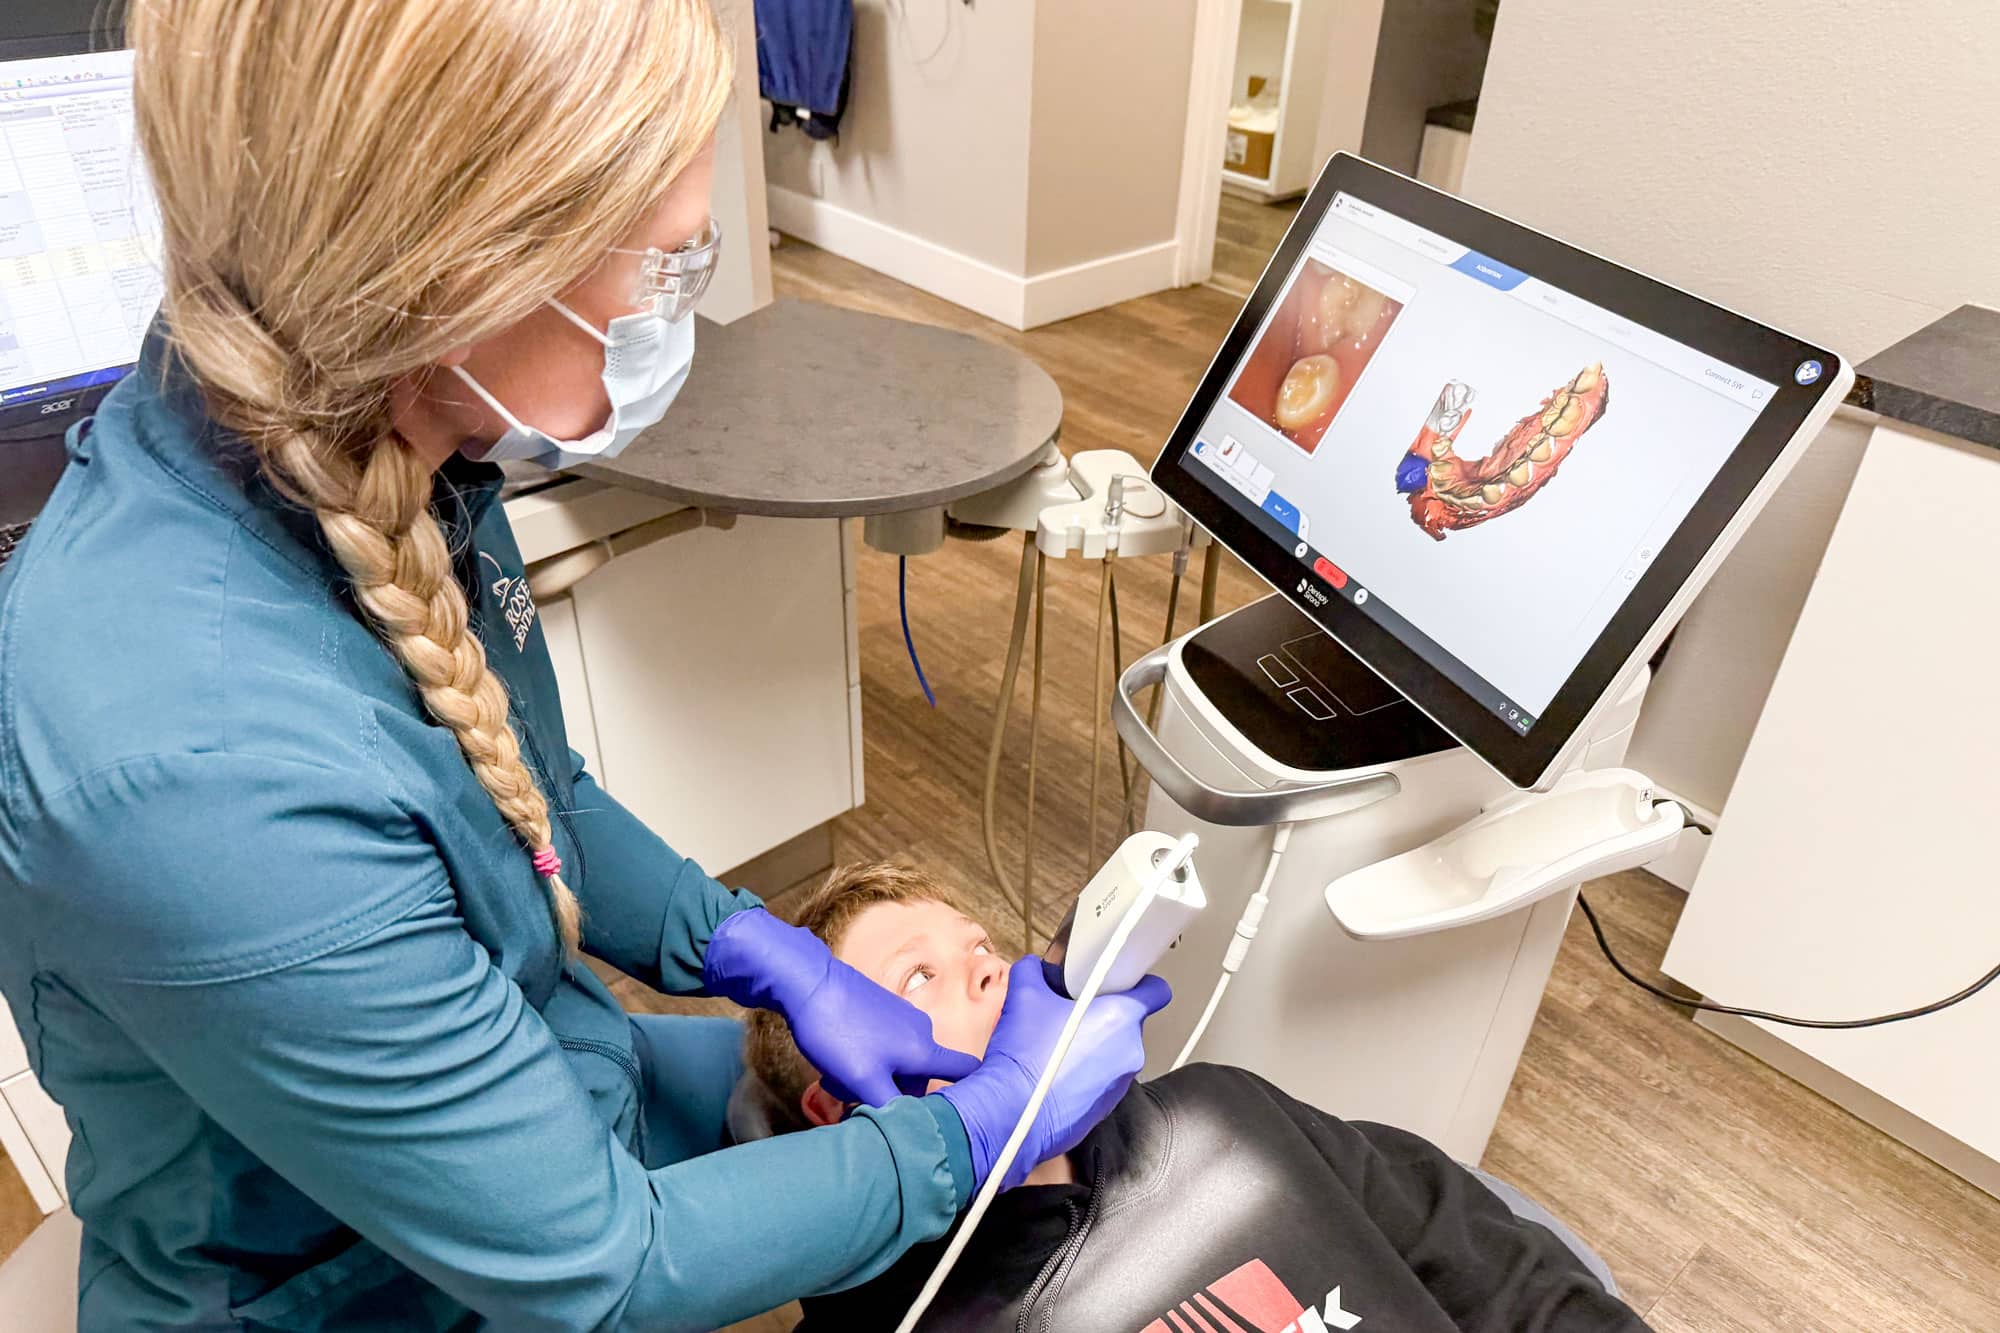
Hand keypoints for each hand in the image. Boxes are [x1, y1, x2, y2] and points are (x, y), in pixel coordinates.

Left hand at [703, 908, 978, 1103]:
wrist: (809, 983)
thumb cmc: (837, 1033)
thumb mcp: (863, 1081)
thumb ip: (891, 1108)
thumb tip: (912, 1130)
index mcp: (924, 1050)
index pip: (965, 1071)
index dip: (968, 1091)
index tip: (958, 1110)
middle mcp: (921, 1032)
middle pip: (919, 1077)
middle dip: (892, 1093)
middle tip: (855, 1100)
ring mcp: (902, 1018)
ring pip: (897, 1064)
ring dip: (873, 1078)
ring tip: (837, 1081)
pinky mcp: (882, 1010)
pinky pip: (884, 1047)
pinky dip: (866, 1059)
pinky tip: (837, 1061)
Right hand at [939, 956, 1169, 1190]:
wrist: (1012, 1114)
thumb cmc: (1025, 1058)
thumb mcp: (1023, 996)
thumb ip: (1034, 971)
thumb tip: (1034, 969)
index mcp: (1121, 1018)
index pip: (1156, 991)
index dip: (1139, 982)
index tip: (1121, 982)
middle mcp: (1130, 1051)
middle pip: (1128, 1021)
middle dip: (1101, 1015)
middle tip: (1070, 1014)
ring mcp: (1120, 1083)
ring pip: (1114, 1052)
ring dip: (1093, 1045)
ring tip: (1058, 1045)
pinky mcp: (1105, 1107)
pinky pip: (1102, 1080)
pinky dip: (1085, 1073)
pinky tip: (1056, 1071)